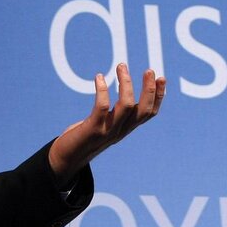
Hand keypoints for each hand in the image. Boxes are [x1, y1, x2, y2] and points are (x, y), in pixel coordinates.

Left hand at [48, 63, 166, 185]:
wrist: (65, 159)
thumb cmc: (83, 138)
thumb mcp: (104, 125)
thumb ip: (112, 114)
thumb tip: (118, 97)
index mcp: (126, 128)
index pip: (149, 113)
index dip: (158, 96)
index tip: (161, 78)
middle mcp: (121, 131)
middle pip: (143, 110)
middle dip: (149, 90)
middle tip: (149, 70)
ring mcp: (108, 131)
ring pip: (126, 106)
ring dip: (126, 84)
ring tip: (122, 66)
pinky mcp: (92, 130)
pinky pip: (102, 108)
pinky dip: (102, 91)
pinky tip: (99, 77)